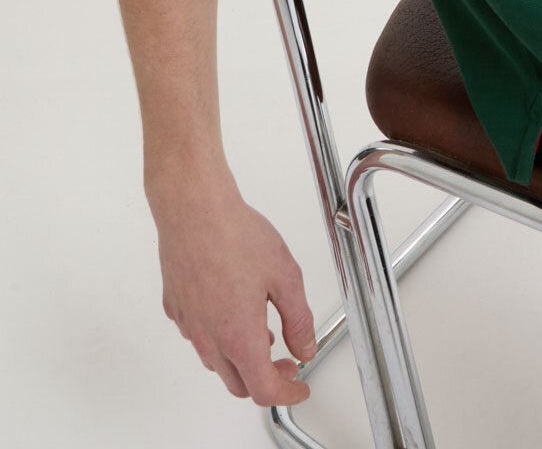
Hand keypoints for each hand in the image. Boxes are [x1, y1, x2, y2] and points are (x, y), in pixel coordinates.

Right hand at [151, 177, 317, 407]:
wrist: (194, 209)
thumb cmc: (236, 236)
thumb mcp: (285, 276)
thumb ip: (298, 320)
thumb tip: (305, 348)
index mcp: (239, 337)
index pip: (263, 390)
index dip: (287, 393)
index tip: (299, 386)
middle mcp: (209, 339)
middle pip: (238, 384)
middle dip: (266, 381)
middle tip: (286, 363)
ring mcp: (189, 325)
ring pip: (216, 362)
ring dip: (242, 359)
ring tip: (264, 335)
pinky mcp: (176, 307)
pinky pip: (199, 336)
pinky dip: (220, 337)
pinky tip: (233, 311)